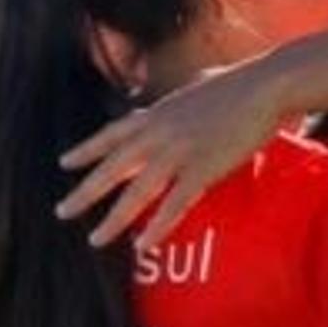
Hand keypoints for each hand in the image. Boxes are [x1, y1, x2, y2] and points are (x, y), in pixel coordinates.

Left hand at [54, 64, 279, 248]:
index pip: (111, 134)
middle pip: (112, 167)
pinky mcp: (203, 170)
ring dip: (113, 219)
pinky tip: (142, 244)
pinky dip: (157, 227)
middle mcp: (159, 133)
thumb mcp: (197, 84)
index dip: (86, 150)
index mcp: (156, 113)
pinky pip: (173, 205)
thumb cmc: (239, 82)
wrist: (265, 87)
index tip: (65, 163)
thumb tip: (188, 87)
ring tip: (95, 239)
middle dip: (85, 191)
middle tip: (62, 211)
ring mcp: (179, 153)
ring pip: (136, 192)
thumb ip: (184, 94)